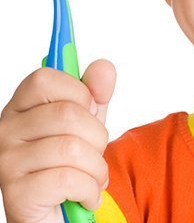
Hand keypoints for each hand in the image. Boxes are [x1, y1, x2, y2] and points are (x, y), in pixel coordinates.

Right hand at [0, 59, 115, 222]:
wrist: (59, 213)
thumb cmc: (71, 162)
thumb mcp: (88, 121)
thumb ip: (96, 92)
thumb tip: (103, 67)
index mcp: (21, 107)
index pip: (44, 78)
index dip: (79, 92)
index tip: (89, 110)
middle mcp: (6, 130)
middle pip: (66, 114)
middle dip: (97, 135)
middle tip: (95, 151)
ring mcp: (6, 162)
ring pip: (71, 148)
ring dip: (97, 167)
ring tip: (94, 176)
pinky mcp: (15, 195)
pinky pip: (68, 180)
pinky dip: (90, 189)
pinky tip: (87, 195)